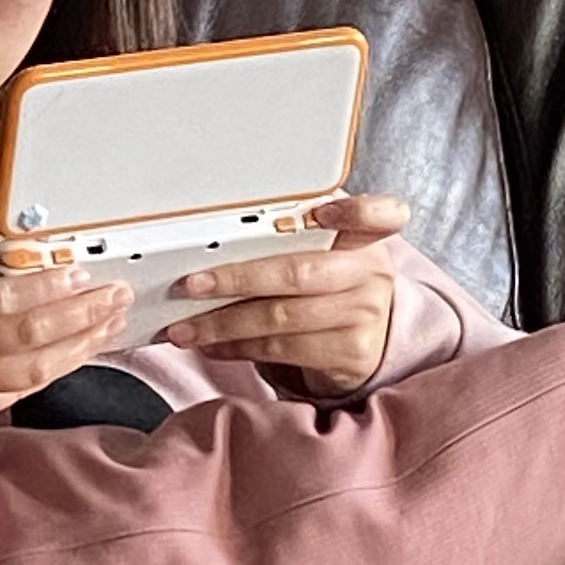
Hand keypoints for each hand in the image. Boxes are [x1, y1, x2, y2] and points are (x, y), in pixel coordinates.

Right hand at [0, 242, 131, 425]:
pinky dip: (54, 370)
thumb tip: (39, 261)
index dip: (47, 290)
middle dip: (82, 317)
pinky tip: (80, 348)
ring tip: (113, 321)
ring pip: (31, 374)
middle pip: (26, 339)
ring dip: (80, 346)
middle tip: (118, 296)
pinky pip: (17, 394)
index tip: (83, 275)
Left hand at [154, 194, 409, 397]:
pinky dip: (238, 347)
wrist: (372, 338)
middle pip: (298, 273)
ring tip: (185, 327)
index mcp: (363, 236)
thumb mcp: (327, 250)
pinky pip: (282, 350)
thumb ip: (294, 230)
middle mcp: (370, 274)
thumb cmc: (332, 283)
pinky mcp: (349, 354)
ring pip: (281, 319)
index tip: (324, 211)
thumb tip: (219, 231)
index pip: (379, 214)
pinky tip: (213, 344)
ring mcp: (363, 316)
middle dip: (237, 279)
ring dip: (224, 324)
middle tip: (192, 284)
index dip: (355, 211)